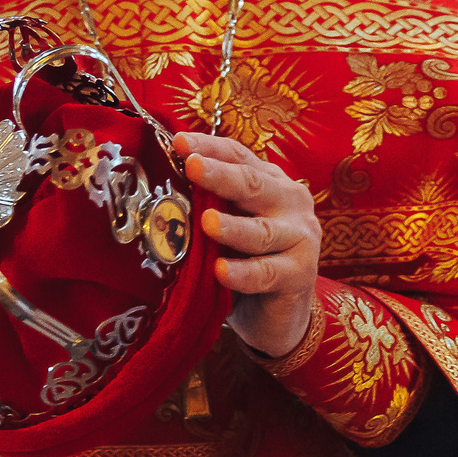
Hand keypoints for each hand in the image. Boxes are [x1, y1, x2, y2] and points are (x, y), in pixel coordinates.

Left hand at [174, 132, 320, 359]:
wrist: (279, 314)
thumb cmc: (244, 261)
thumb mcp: (226, 228)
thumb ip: (206, 206)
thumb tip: (157, 188)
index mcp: (270, 182)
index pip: (240, 156)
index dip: (210, 147)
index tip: (179, 142)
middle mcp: (290, 203)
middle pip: (254, 185)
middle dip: (221, 176)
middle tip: (193, 167)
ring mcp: (300, 238)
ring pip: (262, 232)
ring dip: (234, 227)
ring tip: (207, 223)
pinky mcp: (299, 274)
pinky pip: (266, 273)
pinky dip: (242, 273)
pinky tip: (220, 271)